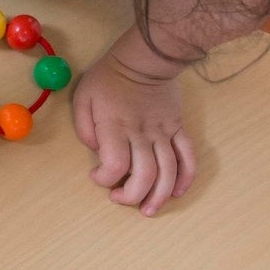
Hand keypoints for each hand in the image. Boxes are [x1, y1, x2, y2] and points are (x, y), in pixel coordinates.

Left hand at [72, 52, 196, 215]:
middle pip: (144, 175)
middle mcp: (141, 134)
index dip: (105, 179)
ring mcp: (163, 132)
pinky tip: (176, 192)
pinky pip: (187, 155)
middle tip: (121, 200)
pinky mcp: (178, 128)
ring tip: (149, 210)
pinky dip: (185, 177)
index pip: (114, 165)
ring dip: (160, 195)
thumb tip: (97, 152)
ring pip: (168, 171)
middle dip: (132, 195)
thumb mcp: (82, 98)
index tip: (97, 176)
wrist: (145, 58)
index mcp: (115, 128)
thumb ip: (85, 129)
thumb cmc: (108, 79)